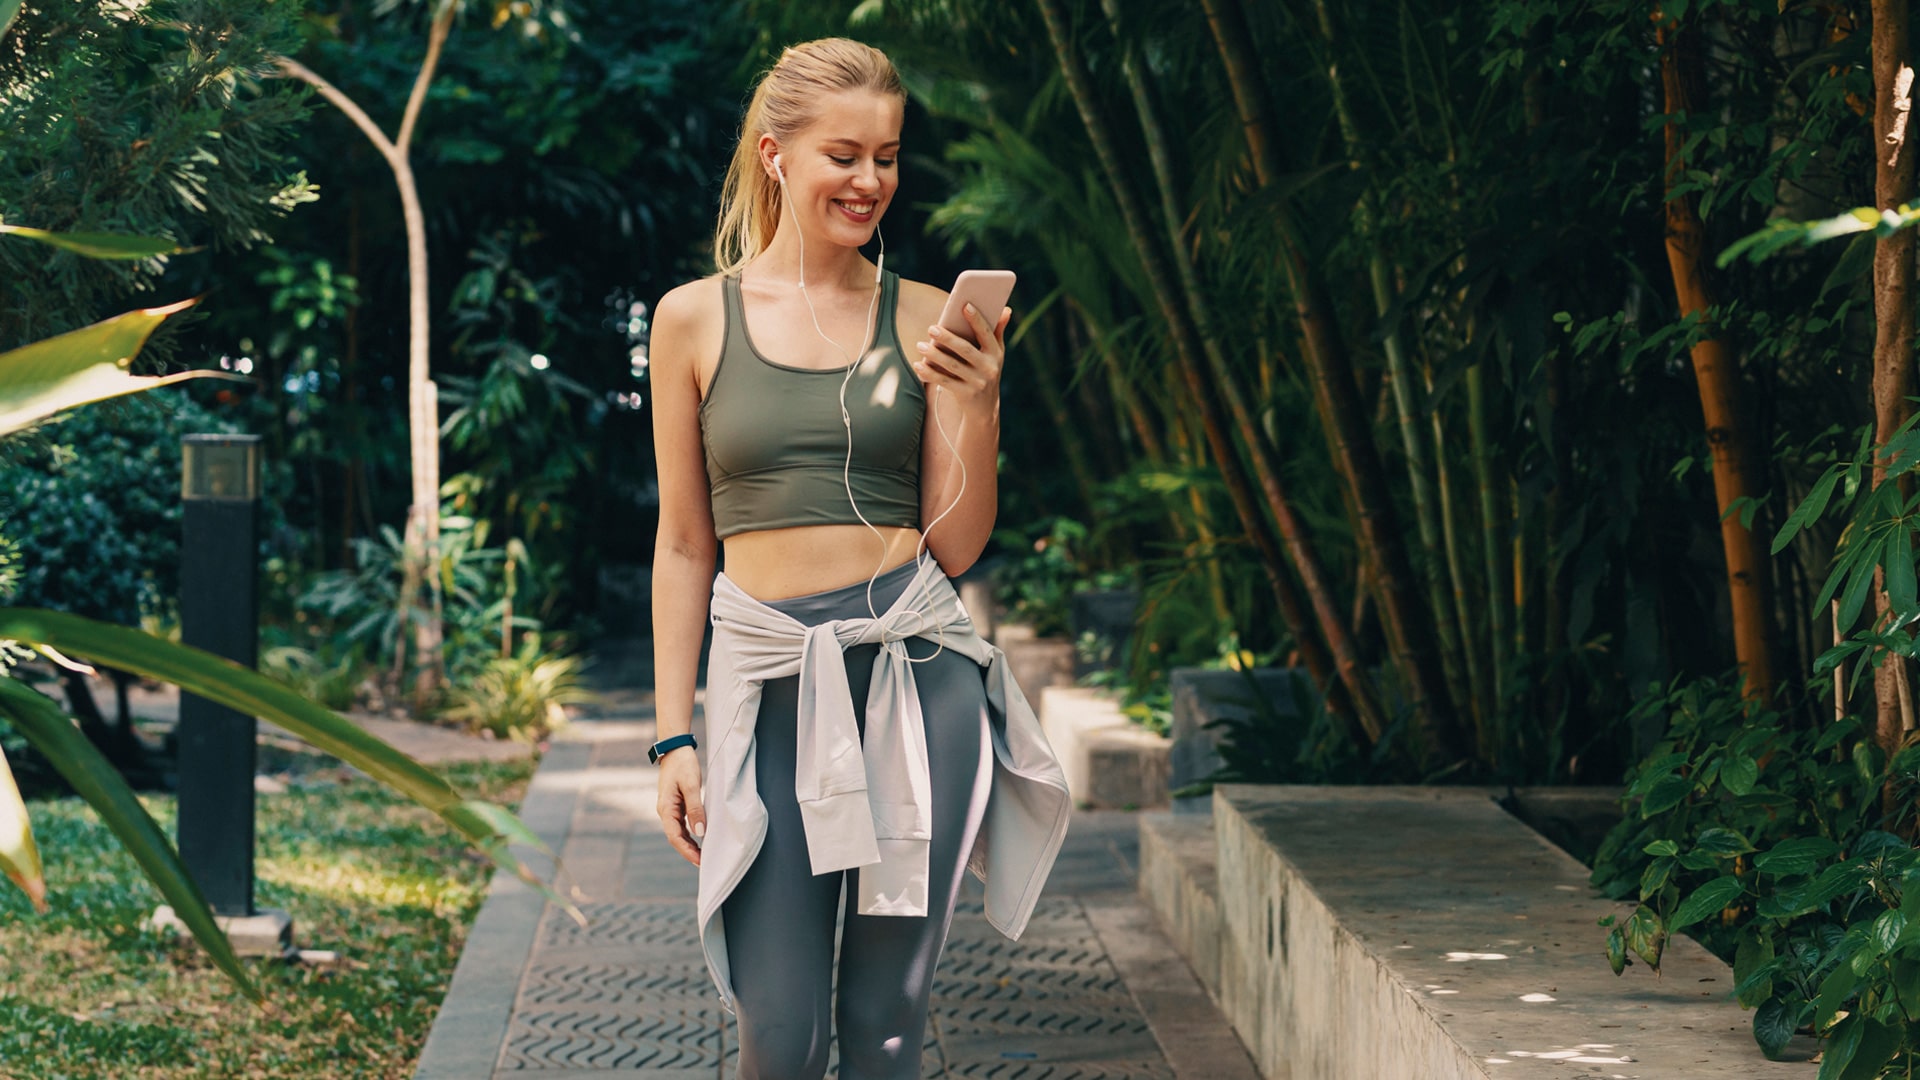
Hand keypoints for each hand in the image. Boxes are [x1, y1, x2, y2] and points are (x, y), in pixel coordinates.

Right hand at [656, 747, 704, 865]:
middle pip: (676, 838)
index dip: (687, 851)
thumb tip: (700, 831)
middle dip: (689, 852)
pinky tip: (699, 839)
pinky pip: (681, 825)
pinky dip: (690, 834)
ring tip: (703, 855)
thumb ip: (695, 809)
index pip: (675, 837)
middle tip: (704, 863)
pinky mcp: (675, 805)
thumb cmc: (683, 765)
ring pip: (678, 833)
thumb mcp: (691, 785)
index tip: (699, 861)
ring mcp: (669, 809)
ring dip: (690, 844)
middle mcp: (665, 811)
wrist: (675, 749)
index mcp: (666, 808)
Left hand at [913, 302, 1010, 416]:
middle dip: (948, 338)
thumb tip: (1006, 309)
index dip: (976, 319)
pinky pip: (945, 382)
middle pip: (966, 349)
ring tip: (920, 345)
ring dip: (934, 355)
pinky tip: (918, 365)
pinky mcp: (965, 395)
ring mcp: (978, 382)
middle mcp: (989, 368)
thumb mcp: (995, 354)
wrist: (985, 408)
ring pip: (953, 366)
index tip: (965, 305)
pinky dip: (930, 374)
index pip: (986, 333)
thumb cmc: (986, 371)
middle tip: (931, 328)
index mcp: (996, 353)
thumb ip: (997, 331)